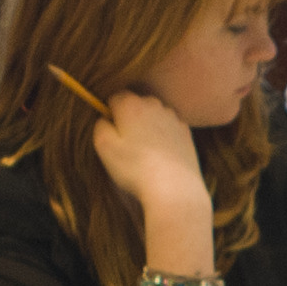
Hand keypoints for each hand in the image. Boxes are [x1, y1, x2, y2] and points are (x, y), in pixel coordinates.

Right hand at [93, 86, 203, 206]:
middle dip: (129, 119)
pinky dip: (163, 138)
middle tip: (126, 145)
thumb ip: (100, 126)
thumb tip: (105, 119)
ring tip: (144, 154)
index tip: (111, 132)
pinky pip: (168, 129)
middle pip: (136, 105)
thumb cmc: (135, 168)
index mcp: (131, 105)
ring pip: (153, 116)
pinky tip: (160, 157)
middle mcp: (154, 104)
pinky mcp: (186, 132)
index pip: (115, 97)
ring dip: (147, 128)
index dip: (109, 114)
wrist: (174, 187)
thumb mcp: (104, 146)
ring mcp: (173, 118)